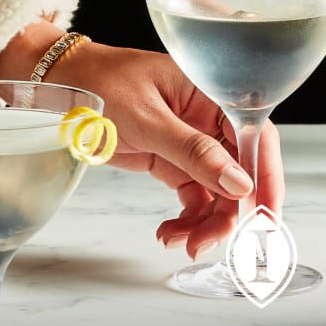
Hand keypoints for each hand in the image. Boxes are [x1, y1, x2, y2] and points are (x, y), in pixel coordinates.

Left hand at [0, 23, 283, 258]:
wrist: (58, 86)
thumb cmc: (97, 83)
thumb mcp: (147, 119)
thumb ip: (194, 152)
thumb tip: (238, 182)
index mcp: (211, 92)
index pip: (255, 135)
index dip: (267, 176)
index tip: (266, 213)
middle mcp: (207, 117)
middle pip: (239, 170)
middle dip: (229, 211)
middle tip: (212, 242)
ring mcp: (190, 140)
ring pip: (216, 190)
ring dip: (205, 222)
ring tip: (181, 243)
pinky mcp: (171, 160)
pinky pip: (192, 195)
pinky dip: (186, 218)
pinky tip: (169, 232)